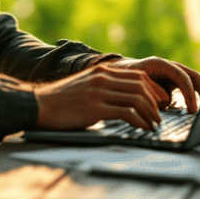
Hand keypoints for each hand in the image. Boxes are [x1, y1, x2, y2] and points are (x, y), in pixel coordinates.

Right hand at [33, 63, 167, 130]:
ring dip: (150, 113)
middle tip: (159, 115)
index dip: (153, 89)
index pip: (137, 76)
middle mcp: (102, 78)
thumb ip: (103, 85)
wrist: (39, 105)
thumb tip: (121, 96)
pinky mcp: (95, 108)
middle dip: (155, 102)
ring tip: (154, 124)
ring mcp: (99, 92)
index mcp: (101, 71)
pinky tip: (143, 128)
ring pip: (137, 99)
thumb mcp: (85, 84)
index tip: (161, 101)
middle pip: (140, 86)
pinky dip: (140, 121)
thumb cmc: (61, 100)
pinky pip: (127, 113)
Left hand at [101, 57, 199, 112]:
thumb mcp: (135, 81)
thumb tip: (164, 101)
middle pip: (193, 76)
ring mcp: (172, 74)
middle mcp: (169, 67)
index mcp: (160, 64)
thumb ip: (150, 89)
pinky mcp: (173, 83)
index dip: (188, 92)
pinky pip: (187, 88)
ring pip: (193, 81)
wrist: (119, 71)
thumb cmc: (125, 76)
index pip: (181, 76)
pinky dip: (194, 97)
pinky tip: (198, 108)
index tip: (192, 108)